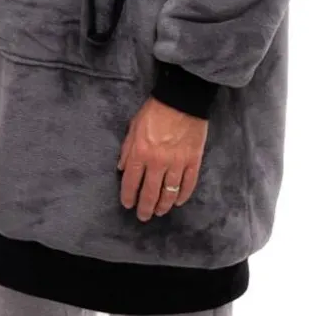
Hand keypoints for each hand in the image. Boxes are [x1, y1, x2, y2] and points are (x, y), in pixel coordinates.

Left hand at [117, 96, 208, 221]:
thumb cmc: (155, 110)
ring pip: (169, 193)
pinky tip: (178, 201)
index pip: (130, 182)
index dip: (128, 196)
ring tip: (159, 211)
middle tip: (143, 216)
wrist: (182, 99)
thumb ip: (127, 149)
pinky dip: (183, 196)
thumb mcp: (134, 126)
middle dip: (145, 208)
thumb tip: (121, 168)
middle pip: (150, 193)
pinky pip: (188, 184)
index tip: (128, 204)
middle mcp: (157, 162)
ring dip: (163, 205)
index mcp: (140, 152)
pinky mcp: (193, 161)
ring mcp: (177, 163)